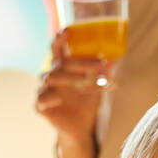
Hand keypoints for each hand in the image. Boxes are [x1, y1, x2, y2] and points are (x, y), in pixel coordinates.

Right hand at [35, 28, 112, 144]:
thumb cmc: (86, 101)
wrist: (81, 127)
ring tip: (86, 82)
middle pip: (60, 63)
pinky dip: (50, 97)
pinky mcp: (40, 106)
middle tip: (101, 65)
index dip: (60, 38)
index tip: (68, 31)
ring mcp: (43, 90)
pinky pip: (41, 99)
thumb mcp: (97, 85)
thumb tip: (117, 56)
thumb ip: (103, 71)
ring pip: (50, 78)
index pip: (56, 48)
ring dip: (70, 78)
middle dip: (80, 63)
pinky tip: (59, 99)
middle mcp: (50, 75)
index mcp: (61, 67)